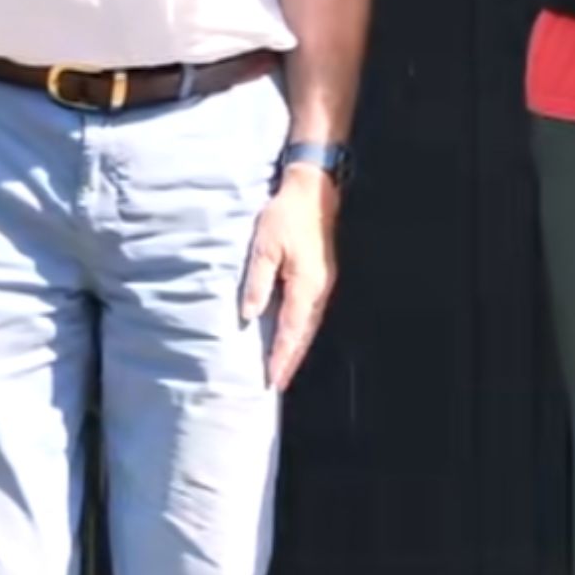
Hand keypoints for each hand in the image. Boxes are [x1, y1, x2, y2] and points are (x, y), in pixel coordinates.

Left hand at [241, 165, 339, 390]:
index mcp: (305, 284)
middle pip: (305, 333)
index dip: (281, 356)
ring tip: (284, 365)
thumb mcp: (264, 246)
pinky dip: (302, 329)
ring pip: (311, 324)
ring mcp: (324, 282)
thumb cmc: (286, 216)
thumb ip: (258, 281)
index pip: (291, 330)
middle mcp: (319, 288)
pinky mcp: (323, 274)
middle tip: (278, 383)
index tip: (271, 380)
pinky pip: (312, 311)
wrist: (314, 191)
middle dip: (291, 359)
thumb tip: (250, 314)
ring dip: (297, 346)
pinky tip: (294, 334)